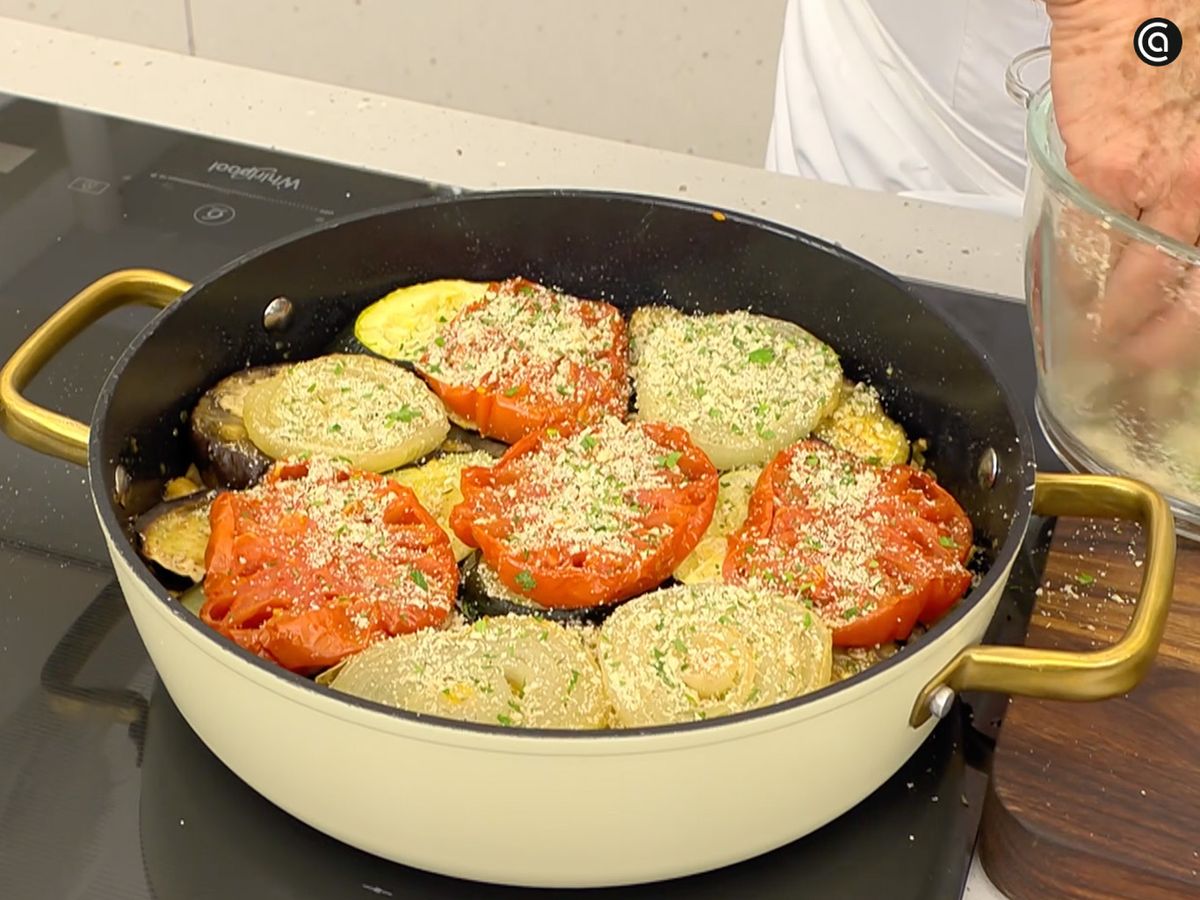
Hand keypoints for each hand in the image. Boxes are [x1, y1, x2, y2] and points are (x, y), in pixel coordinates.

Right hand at [1046, 0, 1199, 370]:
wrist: (1139, 0)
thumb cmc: (1183, 45)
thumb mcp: (1199, 138)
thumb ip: (1186, 197)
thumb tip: (1170, 240)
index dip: (1185, 326)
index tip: (1168, 348)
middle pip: (1183, 293)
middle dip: (1155, 342)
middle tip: (1132, 367)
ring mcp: (1158, 185)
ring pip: (1131, 281)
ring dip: (1106, 326)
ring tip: (1090, 350)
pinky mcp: (1103, 173)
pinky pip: (1080, 251)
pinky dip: (1063, 288)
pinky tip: (1058, 309)